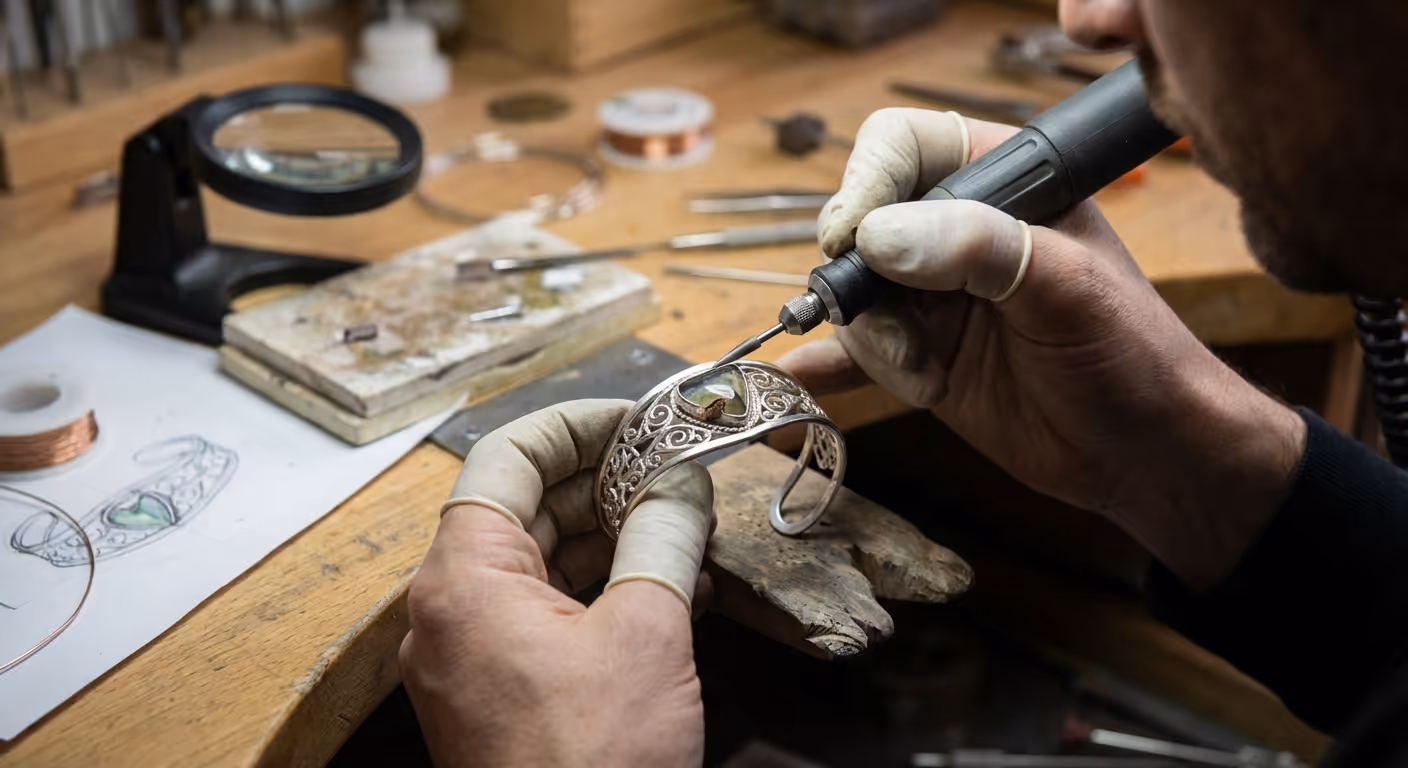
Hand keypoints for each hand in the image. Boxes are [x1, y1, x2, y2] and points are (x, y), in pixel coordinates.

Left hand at [399, 400, 712, 767]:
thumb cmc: (591, 767)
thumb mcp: (646, 633)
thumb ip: (663, 539)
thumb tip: (681, 485)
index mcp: (464, 579)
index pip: (509, 457)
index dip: (579, 424)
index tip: (639, 418)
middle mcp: (453, 610)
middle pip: (526, 506)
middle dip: (606, 479)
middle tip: (676, 465)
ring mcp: (475, 654)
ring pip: (542, 560)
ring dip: (613, 532)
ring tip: (685, 520)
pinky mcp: (502, 691)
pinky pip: (548, 612)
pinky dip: (604, 587)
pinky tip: (668, 580)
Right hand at [781, 108, 1305, 588]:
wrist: (1141, 453)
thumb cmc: (1129, 354)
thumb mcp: (1065, 287)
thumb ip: (977, 248)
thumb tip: (877, 237)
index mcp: (1000, 181)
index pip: (902, 146)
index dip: (868, 185)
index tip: (858, 239)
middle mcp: (955, 229)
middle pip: (859, 224)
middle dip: (866, 283)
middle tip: (899, 327)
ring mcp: (931, 294)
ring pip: (852, 296)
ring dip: (875, 342)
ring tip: (926, 377)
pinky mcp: (917, 353)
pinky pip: (853, 350)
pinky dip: (828, 364)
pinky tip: (801, 378)